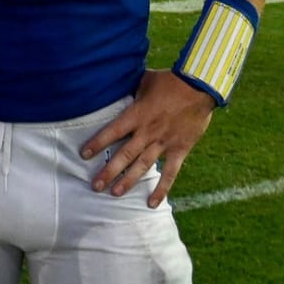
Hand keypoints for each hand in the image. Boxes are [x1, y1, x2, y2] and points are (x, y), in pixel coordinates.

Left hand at [81, 69, 215, 207]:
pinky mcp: (179, 149)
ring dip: (128, 181)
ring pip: (143, 166)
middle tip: (95, 186)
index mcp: (138, 114)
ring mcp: (164, 143)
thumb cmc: (171, 80)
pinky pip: (170, 173)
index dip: (98, 143)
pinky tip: (152, 203)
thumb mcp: (146, 80)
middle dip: (109, 171)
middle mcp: (148, 132)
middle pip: (125, 155)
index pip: (113, 131)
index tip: (84, 155)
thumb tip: (118, 86)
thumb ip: (133, 89)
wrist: (199, 86)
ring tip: (114, 194)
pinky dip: (162, 189)